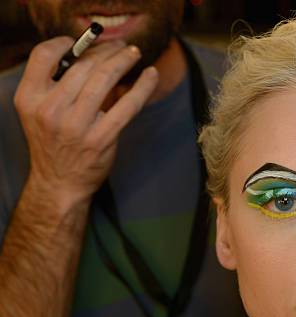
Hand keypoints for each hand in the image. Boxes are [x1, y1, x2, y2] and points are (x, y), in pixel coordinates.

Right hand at [13, 37, 158, 207]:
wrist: (60, 183)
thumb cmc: (54, 142)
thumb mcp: (39, 112)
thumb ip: (54, 85)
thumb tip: (89, 54)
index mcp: (29, 98)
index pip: (43, 55)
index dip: (65, 43)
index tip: (82, 41)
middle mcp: (50, 110)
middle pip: (82, 65)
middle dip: (105, 50)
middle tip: (119, 46)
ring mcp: (76, 125)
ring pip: (105, 79)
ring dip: (124, 60)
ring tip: (134, 53)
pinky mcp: (101, 138)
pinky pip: (128, 105)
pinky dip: (143, 86)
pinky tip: (151, 75)